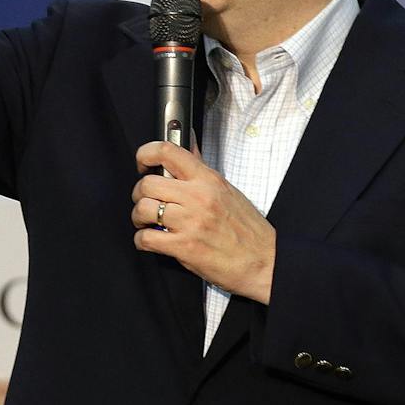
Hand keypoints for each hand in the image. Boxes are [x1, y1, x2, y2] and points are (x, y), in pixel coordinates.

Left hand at [131, 140, 275, 303]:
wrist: (265, 261)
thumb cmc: (248, 230)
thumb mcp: (227, 190)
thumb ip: (201, 168)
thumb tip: (188, 142)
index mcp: (208, 180)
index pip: (167, 151)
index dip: (145, 154)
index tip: (142, 164)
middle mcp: (198, 197)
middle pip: (147, 184)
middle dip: (139, 194)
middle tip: (147, 201)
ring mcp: (190, 222)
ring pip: (142, 209)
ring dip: (139, 218)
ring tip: (149, 223)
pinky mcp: (184, 247)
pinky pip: (145, 238)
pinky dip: (142, 240)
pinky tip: (152, 240)